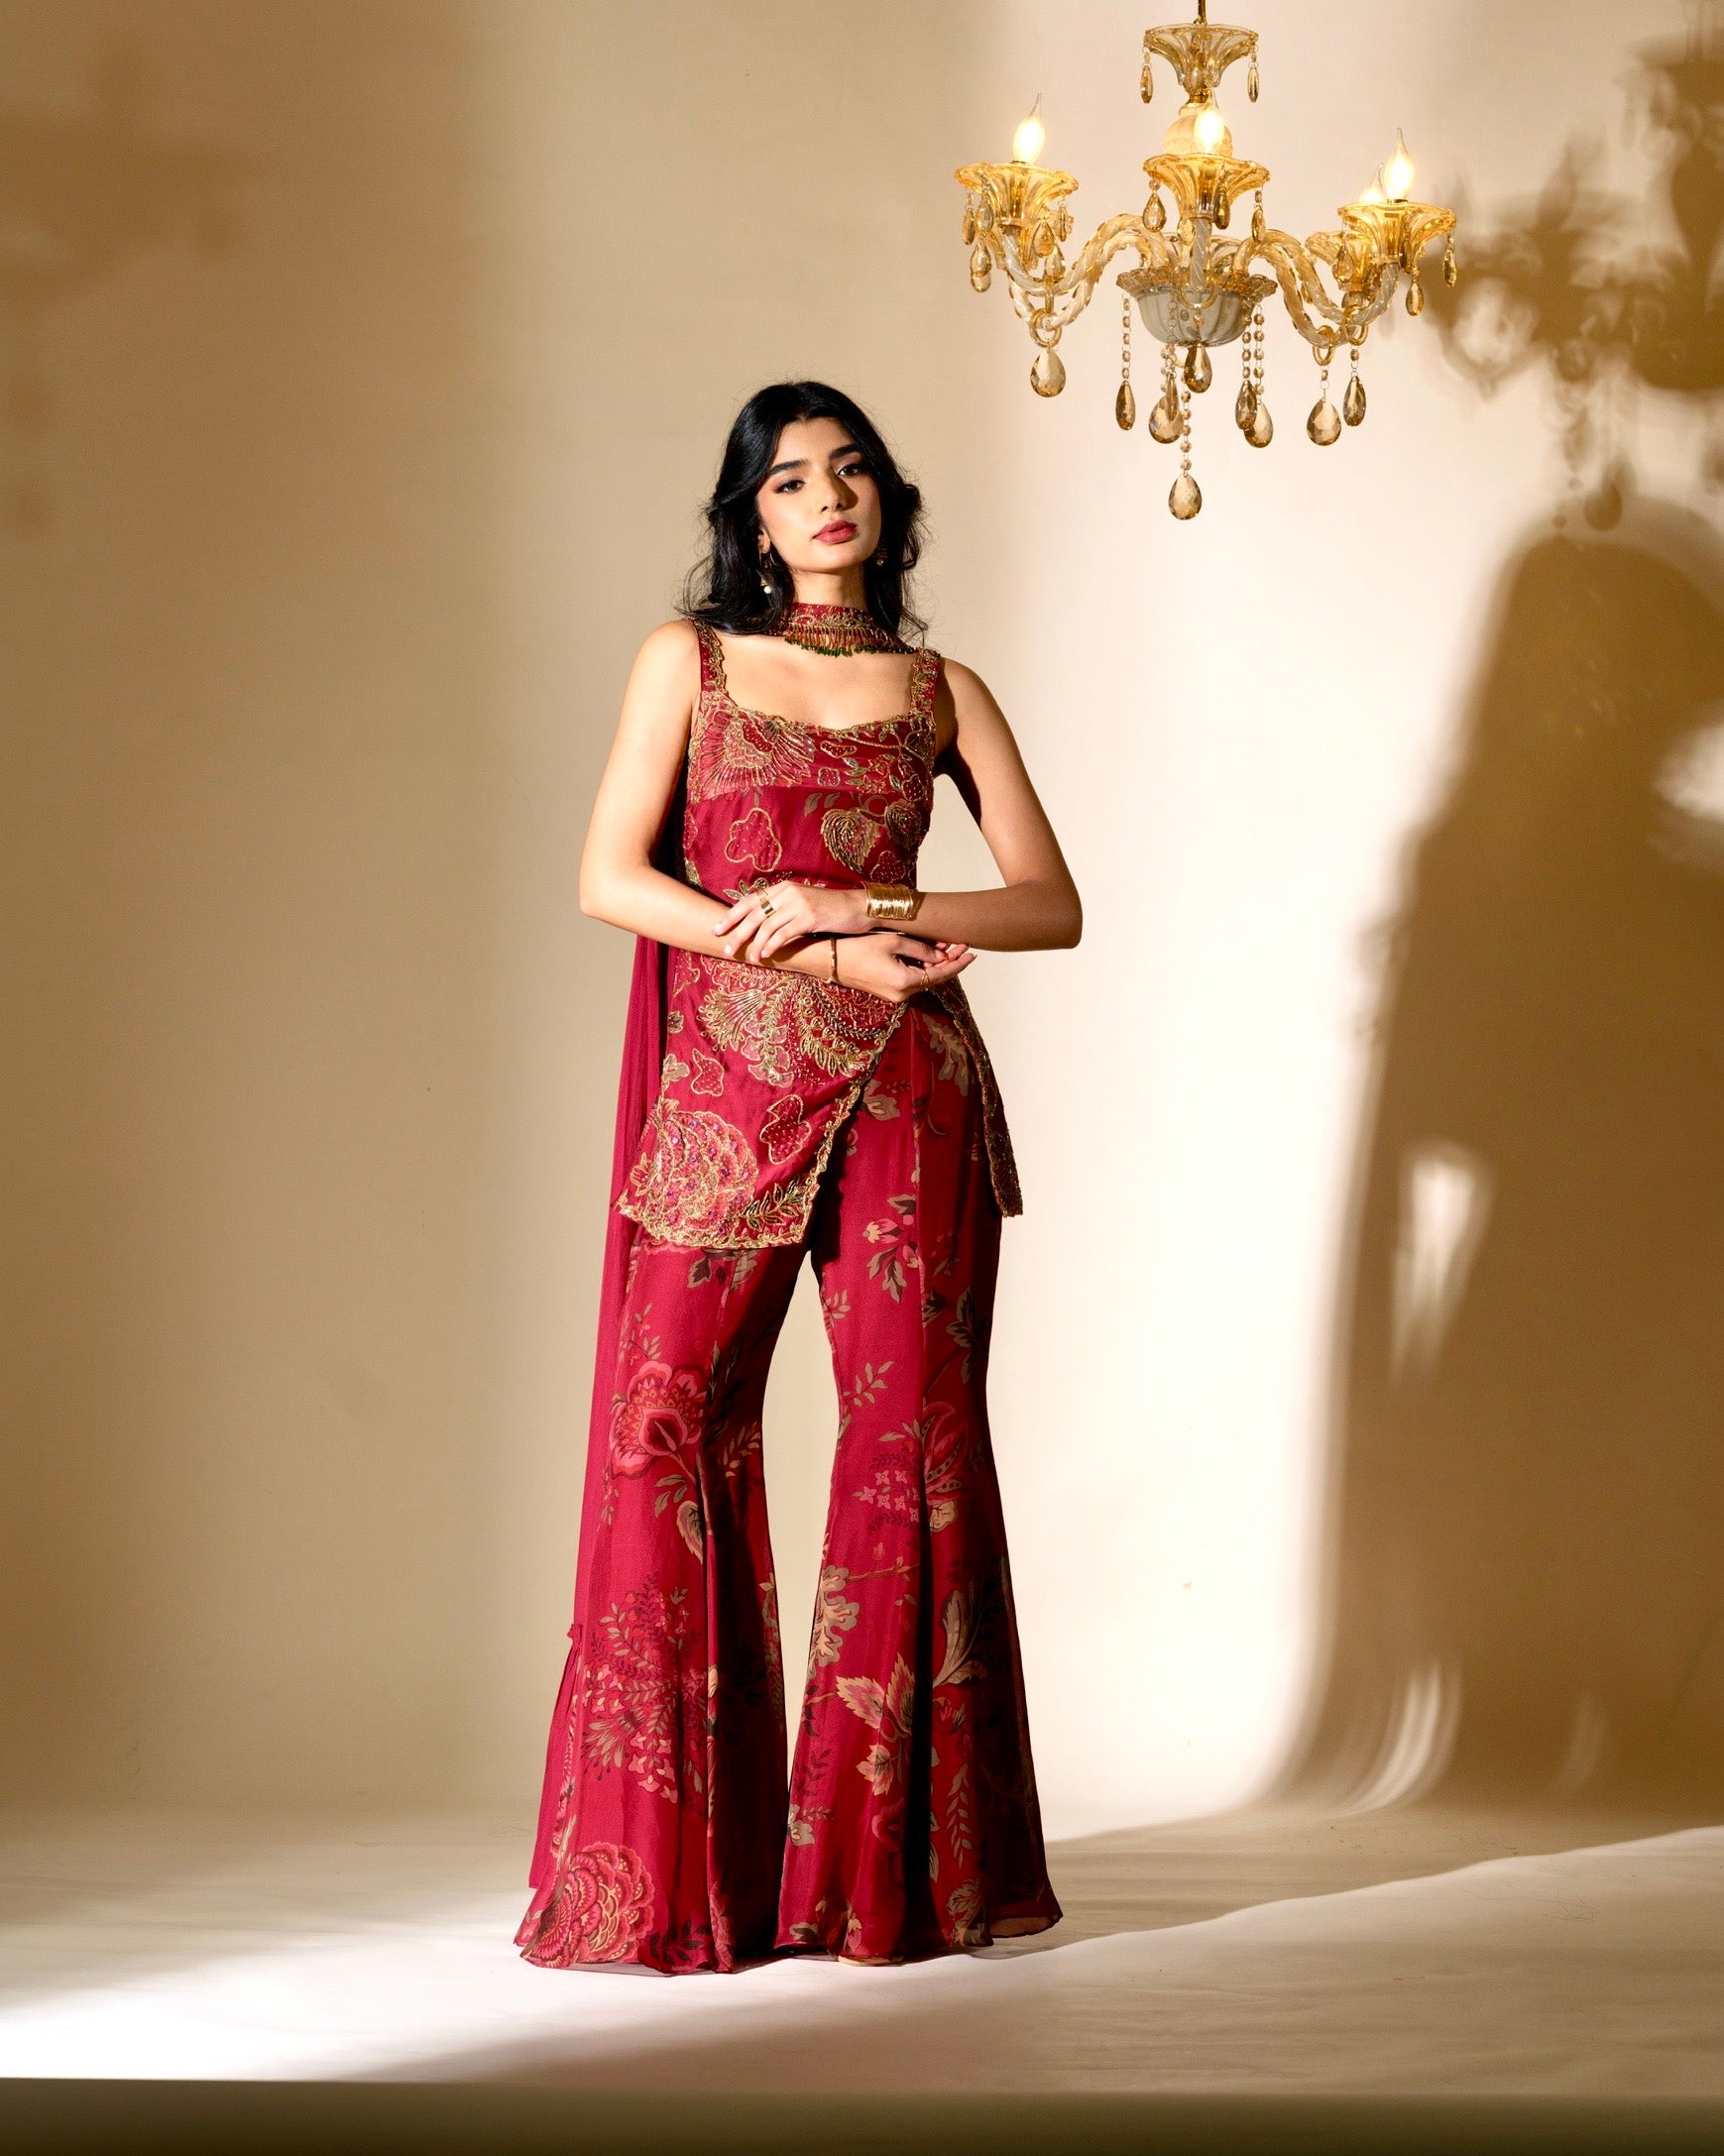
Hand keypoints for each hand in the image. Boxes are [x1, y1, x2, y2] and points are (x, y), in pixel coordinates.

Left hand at [712, 880, 866, 961]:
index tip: (716, 929)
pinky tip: (766, 955)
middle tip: (726, 949)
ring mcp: (798, 904)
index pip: (749, 901)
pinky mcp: (809, 917)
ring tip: (748, 958)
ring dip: (754, 945)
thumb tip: (758, 928)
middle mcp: (787, 893)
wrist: (857, 907)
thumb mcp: (801, 904)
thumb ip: (781, 910)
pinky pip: (784, 933)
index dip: (731, 915)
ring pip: (766, 926)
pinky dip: (772, 945)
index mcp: (782, 888)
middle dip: (737, 933)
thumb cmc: (828, 909)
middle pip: (754, 914)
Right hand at [830, 931, 974, 1004]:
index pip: (940, 975)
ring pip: (924, 979)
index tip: (971, 953)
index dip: (957, 964)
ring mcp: (894, 996)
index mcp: (905, 982)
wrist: (830, 961)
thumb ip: (920, 949)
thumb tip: (940, 956)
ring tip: (948, 946)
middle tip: (962, 945)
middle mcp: (902, 994)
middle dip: (949, 962)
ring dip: (936, 964)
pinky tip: (929, 955)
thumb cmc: (858, 948)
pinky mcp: (888, 992)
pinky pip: (912, 980)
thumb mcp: (893, 942)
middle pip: (934, 979)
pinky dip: (922, 968)